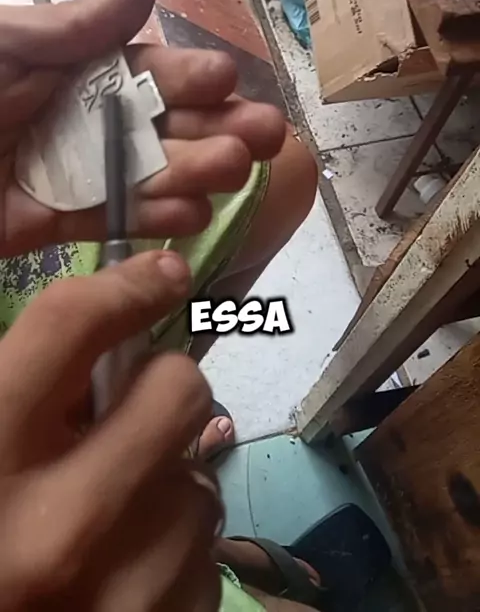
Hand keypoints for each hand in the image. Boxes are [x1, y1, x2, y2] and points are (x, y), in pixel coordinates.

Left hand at [0, 0, 285, 256]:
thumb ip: (77, 28)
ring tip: (238, 170)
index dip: (188, 76)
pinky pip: (108, 221)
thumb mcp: (5, 44)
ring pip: (145, 175)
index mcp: (71, 68)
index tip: (229, 80)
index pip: (143, 71)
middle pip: (159, 126)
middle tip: (265, 134)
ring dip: (195, 173)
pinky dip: (152, 221)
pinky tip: (195, 217)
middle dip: (214, 127)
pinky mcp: (49, 223)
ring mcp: (69, 174)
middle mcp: (79, 119)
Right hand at [0, 249, 221, 610]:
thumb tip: (109, 351)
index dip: (123, 288)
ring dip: (168, 484)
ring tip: (118, 511)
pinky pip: (206, 556)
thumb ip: (23, 394)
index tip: (161, 275)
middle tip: (140, 405)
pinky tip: (130, 568)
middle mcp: (55, 529)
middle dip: (166, 385)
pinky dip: (176, 550)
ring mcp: (120, 592)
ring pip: (200, 483)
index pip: (68, 328)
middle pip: (176, 391)